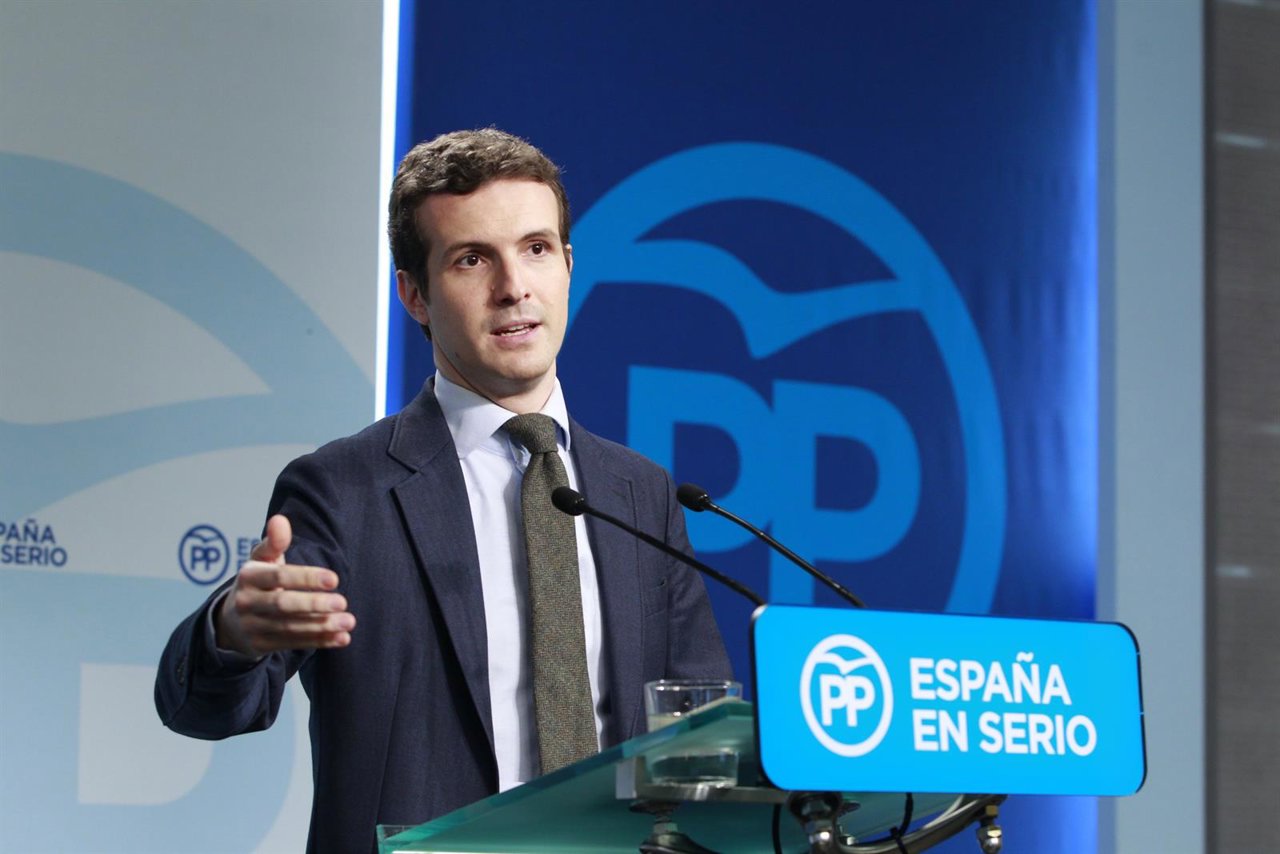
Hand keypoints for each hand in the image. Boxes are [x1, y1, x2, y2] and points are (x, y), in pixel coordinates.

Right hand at [214, 514, 354, 656]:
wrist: (230, 622)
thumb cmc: (258, 582)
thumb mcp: (262, 560)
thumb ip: (274, 542)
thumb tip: (280, 519)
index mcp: (249, 576)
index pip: (279, 577)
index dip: (306, 578)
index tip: (334, 579)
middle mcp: (246, 602)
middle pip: (283, 604)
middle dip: (314, 604)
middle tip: (342, 602)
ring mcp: (252, 626)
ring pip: (289, 627)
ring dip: (321, 626)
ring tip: (348, 621)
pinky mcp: (260, 646)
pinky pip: (293, 643)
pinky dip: (319, 641)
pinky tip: (342, 638)